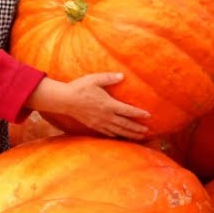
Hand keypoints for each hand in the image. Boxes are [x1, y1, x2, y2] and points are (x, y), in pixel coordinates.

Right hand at [30, 73, 150, 139]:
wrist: (65, 100)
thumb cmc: (80, 87)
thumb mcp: (95, 79)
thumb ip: (110, 78)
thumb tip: (122, 75)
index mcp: (108, 104)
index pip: (128, 111)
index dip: (139, 114)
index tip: (149, 116)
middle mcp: (106, 116)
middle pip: (125, 124)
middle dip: (137, 128)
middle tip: (147, 131)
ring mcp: (99, 122)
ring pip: (118, 131)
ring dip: (129, 134)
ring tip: (139, 137)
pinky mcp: (93, 125)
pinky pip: (107, 133)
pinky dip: (116, 135)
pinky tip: (120, 136)